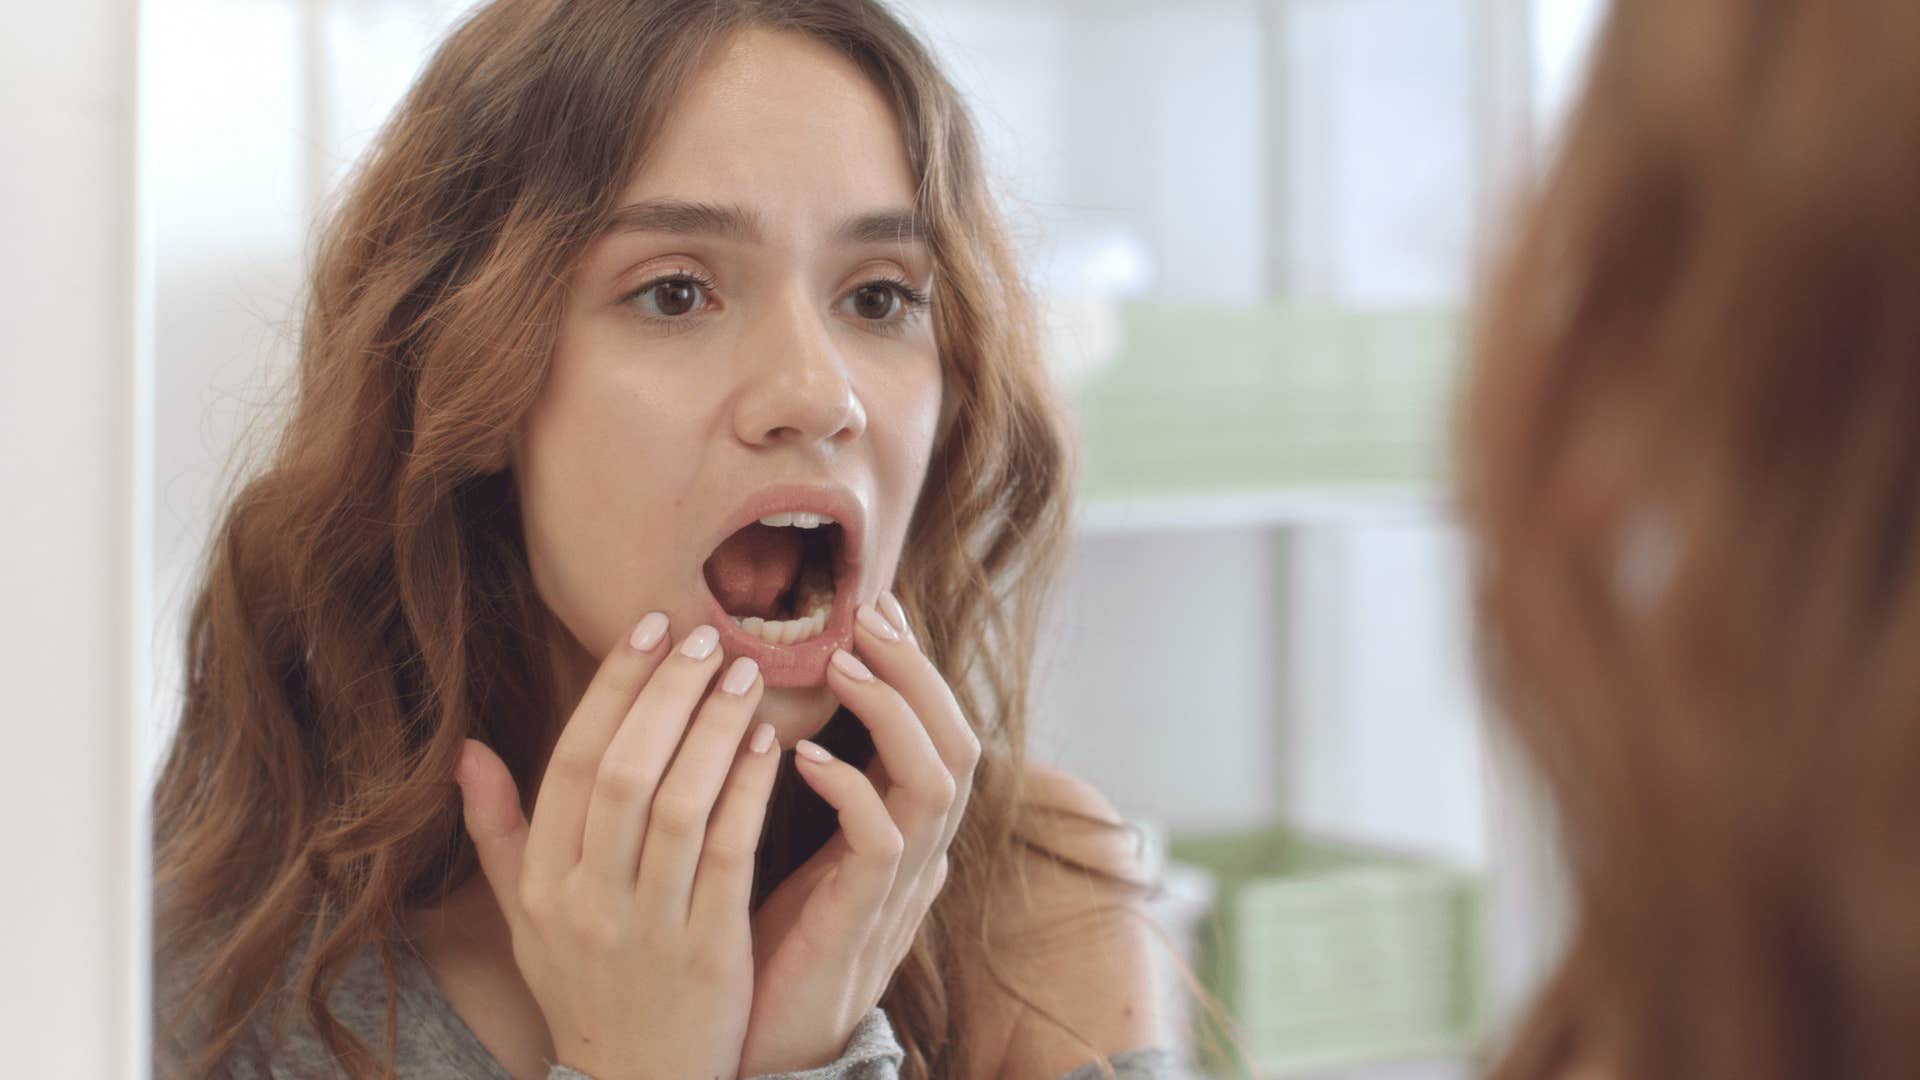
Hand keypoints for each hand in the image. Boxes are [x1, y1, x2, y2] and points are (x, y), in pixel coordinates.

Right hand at [454, 617, 780, 1079]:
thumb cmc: (586, 988)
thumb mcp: (526, 919)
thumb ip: (499, 833)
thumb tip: (465, 749)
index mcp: (543, 883)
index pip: (570, 762)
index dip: (611, 687)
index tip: (648, 626)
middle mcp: (586, 901)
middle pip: (623, 773)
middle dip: (666, 694)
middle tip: (705, 637)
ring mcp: (647, 927)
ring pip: (678, 805)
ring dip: (713, 729)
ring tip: (743, 674)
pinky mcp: (709, 951)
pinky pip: (730, 854)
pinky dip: (749, 791)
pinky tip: (771, 743)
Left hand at [738, 593, 980, 1074]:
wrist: (765, 1045)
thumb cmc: (773, 944)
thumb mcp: (802, 851)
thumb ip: (822, 794)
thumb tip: (823, 726)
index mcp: (903, 830)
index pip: (936, 730)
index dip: (914, 667)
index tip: (872, 606)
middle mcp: (918, 852)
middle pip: (958, 741)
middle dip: (917, 671)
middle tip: (866, 615)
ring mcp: (899, 887)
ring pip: (937, 779)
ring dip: (892, 712)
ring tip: (839, 664)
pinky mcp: (862, 918)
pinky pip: (881, 840)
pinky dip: (850, 787)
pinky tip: (800, 756)